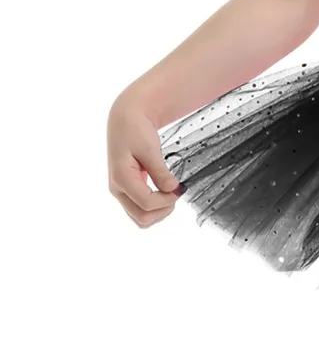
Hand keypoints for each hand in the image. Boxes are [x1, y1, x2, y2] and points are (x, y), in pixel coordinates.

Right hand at [107, 94, 184, 227]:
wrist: (124, 120)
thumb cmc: (135, 130)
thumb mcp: (149, 148)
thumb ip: (160, 170)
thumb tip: (172, 189)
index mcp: (122, 178)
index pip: (146, 203)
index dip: (167, 200)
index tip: (180, 188)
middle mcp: (118, 189)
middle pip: (141, 217)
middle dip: (163, 210)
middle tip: (177, 193)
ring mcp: (120, 191)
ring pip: (139, 217)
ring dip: (158, 212)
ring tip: (171, 194)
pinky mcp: (125, 190)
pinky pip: (138, 209)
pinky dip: (153, 207)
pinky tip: (163, 193)